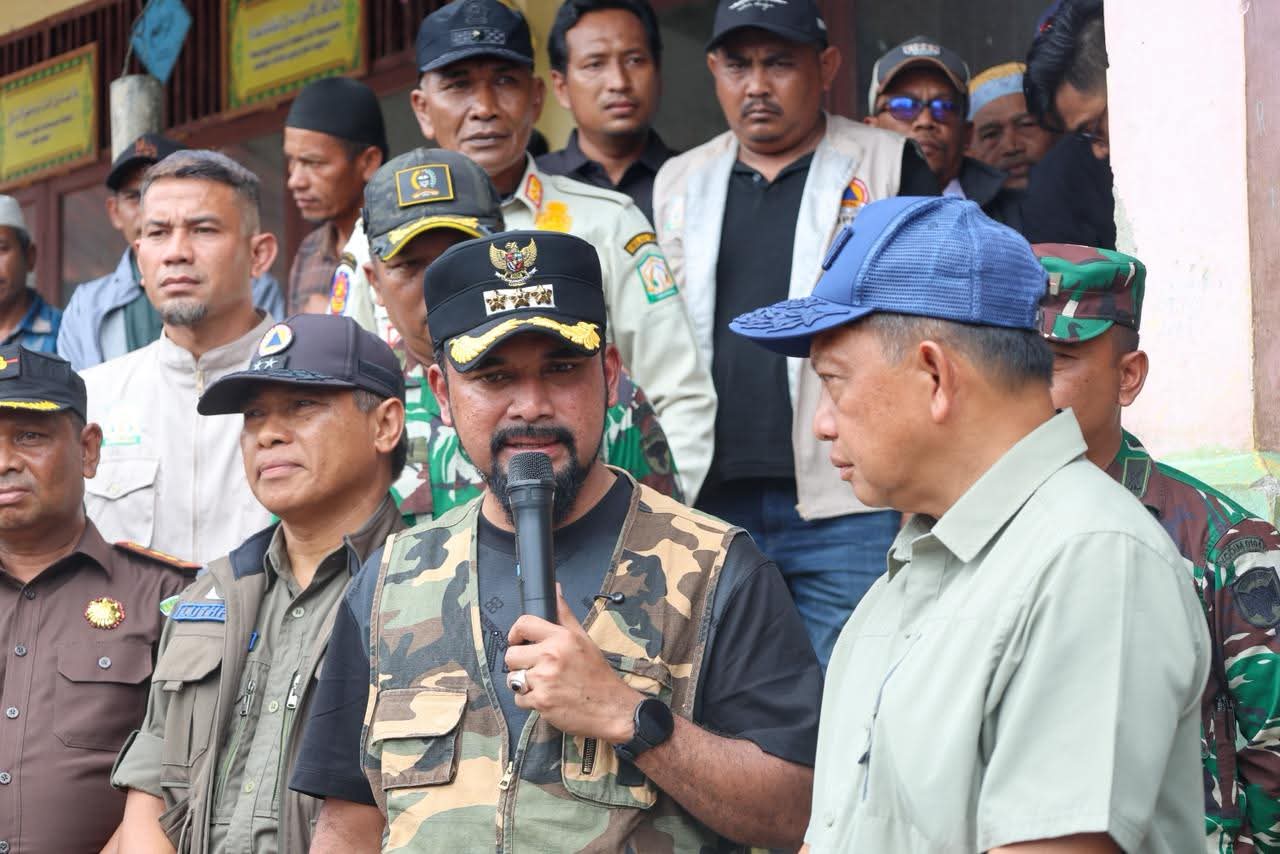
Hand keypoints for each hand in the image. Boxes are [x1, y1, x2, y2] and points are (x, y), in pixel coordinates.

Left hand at [505, 585, 642, 743]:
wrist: (612, 708)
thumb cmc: (598, 674)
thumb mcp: (584, 639)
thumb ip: (564, 615)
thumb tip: (555, 590)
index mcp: (562, 638)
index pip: (523, 624)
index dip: (515, 633)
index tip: (518, 641)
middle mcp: (551, 656)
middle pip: (511, 655)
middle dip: (520, 663)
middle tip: (535, 667)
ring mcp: (545, 680)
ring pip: (512, 679)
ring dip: (523, 684)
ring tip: (543, 684)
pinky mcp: (541, 702)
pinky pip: (519, 699)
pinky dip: (529, 701)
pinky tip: (546, 698)